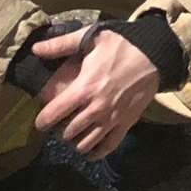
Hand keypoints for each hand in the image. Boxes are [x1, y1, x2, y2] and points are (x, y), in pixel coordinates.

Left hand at [33, 29, 160, 158]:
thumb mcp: (91, 38)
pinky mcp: (126, 123)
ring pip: (86, 142)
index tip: (40, 122)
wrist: (154, 55)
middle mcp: (96, 108)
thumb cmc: (122, 45)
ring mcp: (112, 118)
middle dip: (59, 130)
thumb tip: (35, 49)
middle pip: (68, 131)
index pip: (55, 112)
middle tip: (59, 125)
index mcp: (85, 88)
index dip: (43, 120)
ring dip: (75, 142)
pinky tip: (89, 152)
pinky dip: (96, 152)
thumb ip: (61, 45)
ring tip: (73, 135)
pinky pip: (108, 146)